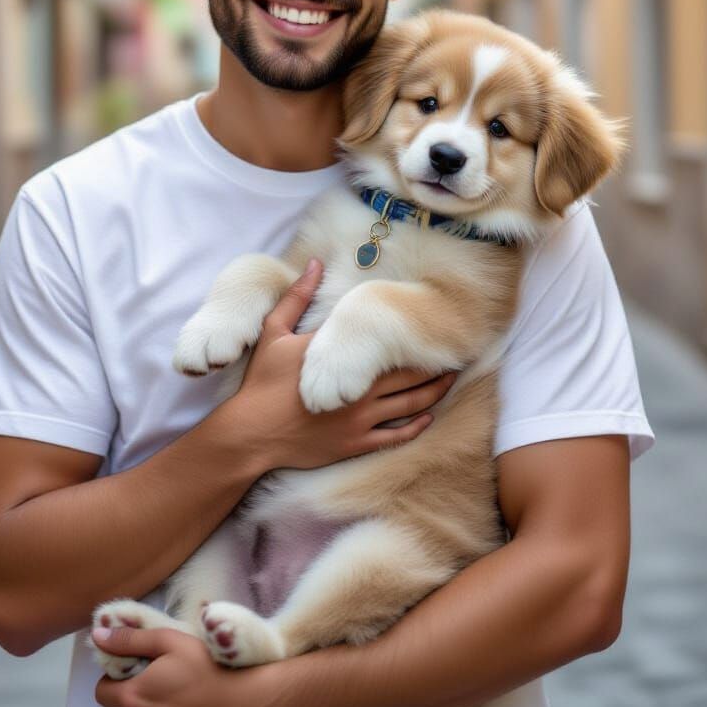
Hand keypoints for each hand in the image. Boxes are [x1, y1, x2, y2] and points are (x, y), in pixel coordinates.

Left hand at [92, 627, 265, 706]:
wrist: (239, 698)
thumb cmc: (204, 666)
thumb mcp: (168, 641)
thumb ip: (131, 638)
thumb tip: (98, 634)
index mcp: (132, 697)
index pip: (101, 691)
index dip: (113, 674)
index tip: (134, 663)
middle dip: (124, 691)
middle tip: (149, 674)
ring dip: (138, 704)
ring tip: (162, 688)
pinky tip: (173, 701)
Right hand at [218, 259, 455, 471]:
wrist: (251, 434)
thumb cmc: (262, 382)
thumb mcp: (274, 332)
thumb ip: (297, 297)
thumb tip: (313, 263)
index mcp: (343, 357)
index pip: (386, 341)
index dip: (411, 333)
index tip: (430, 324)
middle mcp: (359, 388)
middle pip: (410, 374)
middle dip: (434, 363)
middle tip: (456, 352)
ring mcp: (360, 419)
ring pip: (410, 404)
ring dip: (434, 391)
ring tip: (450, 379)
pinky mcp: (357, 444)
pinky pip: (396, 435)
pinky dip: (416, 425)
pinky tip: (428, 416)